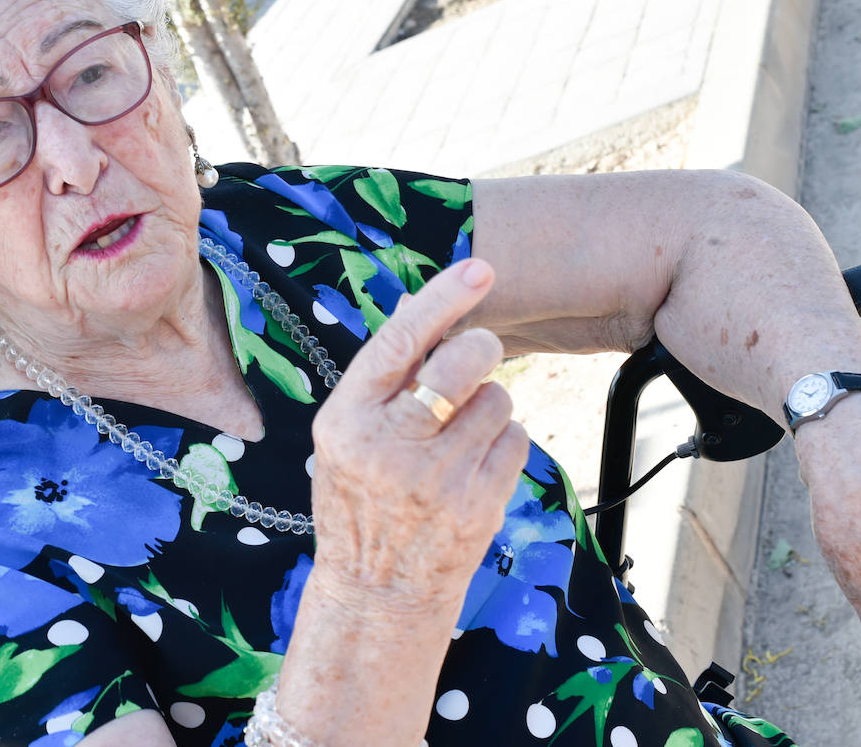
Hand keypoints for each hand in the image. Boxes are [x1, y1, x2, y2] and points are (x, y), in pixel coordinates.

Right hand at [309, 258, 530, 608]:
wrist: (376, 594)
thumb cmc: (360, 503)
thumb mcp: (344, 439)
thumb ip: (381, 381)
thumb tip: (426, 306)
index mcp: (346, 420)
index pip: (397, 342)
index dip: (442, 299)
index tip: (479, 268)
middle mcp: (388, 446)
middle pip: (462, 362)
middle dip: (480, 350)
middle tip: (475, 360)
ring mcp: (436, 478)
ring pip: (496, 400)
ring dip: (488, 407)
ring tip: (458, 439)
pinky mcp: (477, 503)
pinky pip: (516, 441)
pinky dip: (504, 445)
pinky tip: (474, 469)